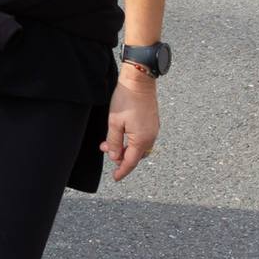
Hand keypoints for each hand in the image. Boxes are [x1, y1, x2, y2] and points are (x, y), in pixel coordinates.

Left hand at [102, 67, 158, 181]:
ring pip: (139, 147)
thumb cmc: (126, 99)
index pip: (131, 161)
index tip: (115, 178)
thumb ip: (114, 142)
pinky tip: (122, 134)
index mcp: (141, 139)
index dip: (122, 171)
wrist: (140, 80)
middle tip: (106, 150)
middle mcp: (150, 137)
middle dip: (121, 156)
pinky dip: (132, 140)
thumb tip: (115, 157)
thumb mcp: (114, 122)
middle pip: (136, 155)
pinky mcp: (153, 122)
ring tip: (110, 141)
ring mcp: (153, 129)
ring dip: (126, 148)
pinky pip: (143, 138)